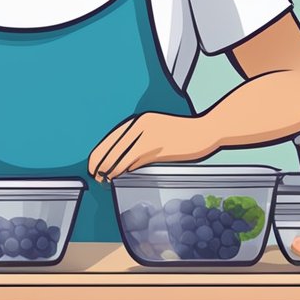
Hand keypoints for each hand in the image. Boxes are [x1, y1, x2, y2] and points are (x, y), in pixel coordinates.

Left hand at [88, 112, 218, 181]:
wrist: (206, 130)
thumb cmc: (184, 133)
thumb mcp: (158, 130)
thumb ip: (141, 140)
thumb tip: (124, 160)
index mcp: (141, 120)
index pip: (112, 137)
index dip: (99, 153)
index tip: (92, 164)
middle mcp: (142, 125)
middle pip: (113, 147)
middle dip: (100, 163)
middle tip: (95, 175)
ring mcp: (150, 137)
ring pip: (122, 155)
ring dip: (111, 169)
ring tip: (104, 179)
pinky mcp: (159, 149)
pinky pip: (136, 161)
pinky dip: (124, 169)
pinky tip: (119, 175)